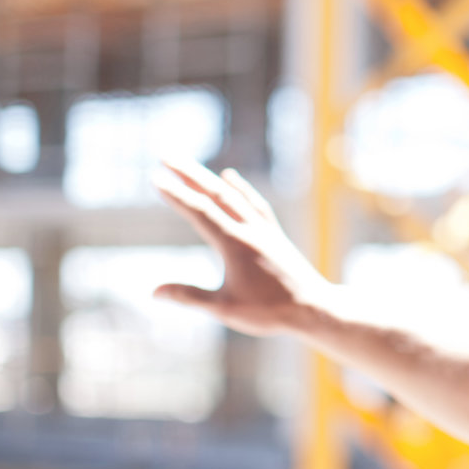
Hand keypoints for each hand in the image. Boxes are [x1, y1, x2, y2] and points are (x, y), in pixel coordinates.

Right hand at [153, 159, 332, 337]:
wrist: (314, 308)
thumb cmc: (269, 312)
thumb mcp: (225, 308)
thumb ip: (190, 297)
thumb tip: (154, 292)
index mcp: (235, 245)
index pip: (200, 212)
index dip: (177, 194)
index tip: (156, 178)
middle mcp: (250, 230)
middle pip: (215, 194)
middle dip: (188, 174)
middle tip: (166, 155)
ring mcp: (264, 230)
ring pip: (233, 195)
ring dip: (209, 178)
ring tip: (189, 165)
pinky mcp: (274, 234)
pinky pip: (254, 203)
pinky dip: (240, 188)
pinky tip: (231, 177)